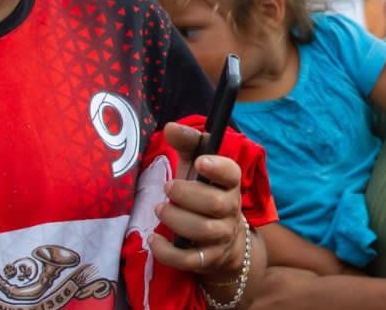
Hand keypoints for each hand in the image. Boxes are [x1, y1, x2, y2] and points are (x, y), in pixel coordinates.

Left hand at [149, 122, 248, 281]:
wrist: (225, 242)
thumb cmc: (205, 195)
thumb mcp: (197, 169)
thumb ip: (187, 145)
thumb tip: (170, 126)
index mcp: (230, 184)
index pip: (232, 174)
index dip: (219, 168)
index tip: (201, 162)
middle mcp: (230, 210)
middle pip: (215, 203)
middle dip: (187, 195)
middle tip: (167, 188)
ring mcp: (221, 236)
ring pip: (204, 230)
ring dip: (177, 219)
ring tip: (160, 209)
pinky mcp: (207, 259)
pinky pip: (189, 259)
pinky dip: (168, 251)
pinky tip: (153, 240)